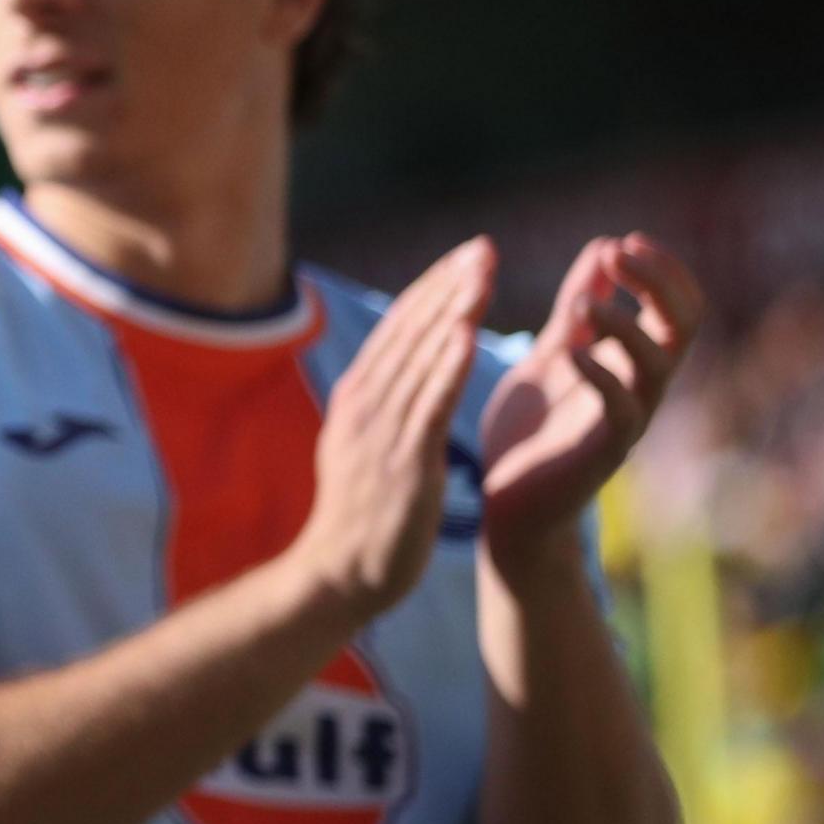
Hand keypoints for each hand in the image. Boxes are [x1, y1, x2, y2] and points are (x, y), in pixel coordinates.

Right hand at [292, 238, 493, 623]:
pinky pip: (427, 405)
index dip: (433, 289)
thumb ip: (383, 408)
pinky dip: (445, 366)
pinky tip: (466, 335)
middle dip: (447, 287)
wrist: (340, 575)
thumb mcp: (365, 448)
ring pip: (420, 359)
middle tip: (482, 248)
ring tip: (482, 275)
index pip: (398, 330)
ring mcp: (379, 431)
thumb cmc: (362, 518)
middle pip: (408, 332)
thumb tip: (401, 375)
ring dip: (452, 312)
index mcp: (357, 397)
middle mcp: (363, 404)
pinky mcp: (401, 461)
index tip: (467, 258)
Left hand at [481, 233, 700, 581]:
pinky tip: (571, 354)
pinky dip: (601, 376)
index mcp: (632, 363)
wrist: (509, 506)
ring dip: (625, 326)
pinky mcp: (602, 453)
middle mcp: (642, 388)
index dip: (660, 270)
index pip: (674, 305)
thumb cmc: (533, 431)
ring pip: (657, 365)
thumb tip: (603, 249)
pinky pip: (621, 412)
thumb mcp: (553, 354)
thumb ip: (578, 308)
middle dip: (660, 282)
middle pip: (683, 326)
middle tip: (623, 251)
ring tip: (583, 305)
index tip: (623, 241)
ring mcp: (628, 420)